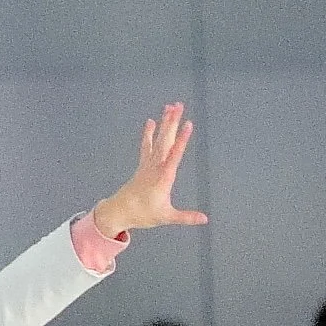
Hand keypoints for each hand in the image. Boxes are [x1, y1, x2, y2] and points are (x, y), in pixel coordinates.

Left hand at [92, 102, 208, 236]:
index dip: (182, 139)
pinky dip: (149, 134)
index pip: (175, 155)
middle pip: (166, 140)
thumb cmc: (144, 214)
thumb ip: (186, 217)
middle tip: (179, 105)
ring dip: (164, 123)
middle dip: (172, 122)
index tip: (188, 124)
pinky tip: (151, 121)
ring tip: (170, 107)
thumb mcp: (166, 217)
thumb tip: (205, 219)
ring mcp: (148, 164)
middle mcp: (156, 166)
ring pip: (158, 139)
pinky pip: (147, 146)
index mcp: (163, 177)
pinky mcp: (143, 165)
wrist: (120, 211)